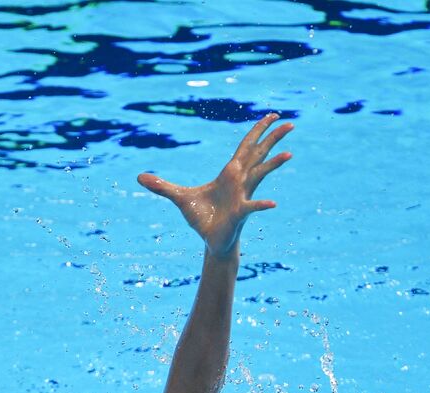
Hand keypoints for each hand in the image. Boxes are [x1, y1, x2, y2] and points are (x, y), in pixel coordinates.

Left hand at [137, 113, 292, 258]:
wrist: (209, 239)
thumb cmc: (201, 217)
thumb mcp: (178, 198)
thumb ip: (161, 186)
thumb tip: (139, 177)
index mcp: (229, 173)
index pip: (245, 146)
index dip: (257, 130)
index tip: (272, 115)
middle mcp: (240, 181)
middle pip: (258, 154)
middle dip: (272, 138)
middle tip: (290, 123)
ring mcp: (242, 196)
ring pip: (261, 175)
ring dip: (274, 164)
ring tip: (289, 154)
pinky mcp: (239, 213)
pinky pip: (252, 207)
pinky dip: (261, 205)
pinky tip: (272, 204)